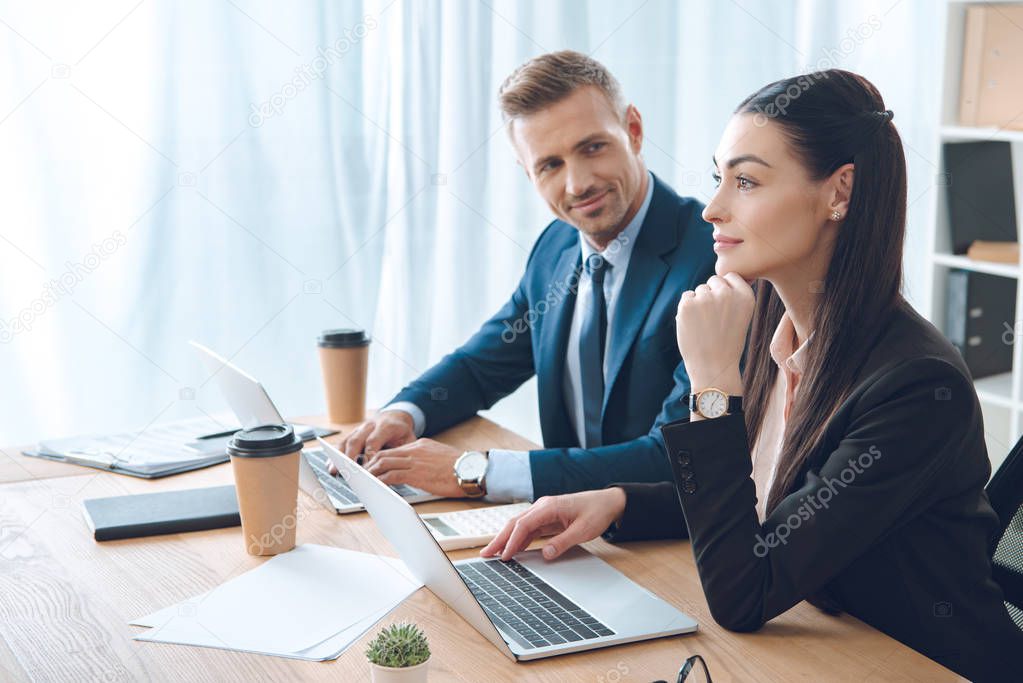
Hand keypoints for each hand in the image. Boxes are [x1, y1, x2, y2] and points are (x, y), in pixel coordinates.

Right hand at [328, 410, 415, 473]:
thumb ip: (401, 452)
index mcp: (386, 426)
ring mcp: (360, 429)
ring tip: (334, 471)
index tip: (366, 470)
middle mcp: (370, 425)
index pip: (374, 440)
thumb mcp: (409, 441)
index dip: (368, 455)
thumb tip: (394, 470)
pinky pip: (342, 443)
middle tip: (348, 472)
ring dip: (339, 457)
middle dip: (351, 457)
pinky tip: (331, 465)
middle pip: (357, 440)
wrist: (397, 417)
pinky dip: (335, 454)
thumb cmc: (403, 433)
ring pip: (347, 441)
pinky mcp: (353, 433)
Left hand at [362, 438, 466, 497]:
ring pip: (384, 463)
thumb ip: (425, 459)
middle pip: (384, 454)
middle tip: (361, 475)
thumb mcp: (440, 456)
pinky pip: (391, 475)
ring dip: (371, 473)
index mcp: (420, 445)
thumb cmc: (460, 467)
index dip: (379, 458)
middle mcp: (414, 450)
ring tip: (364, 482)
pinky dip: (380, 481)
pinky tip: (375, 487)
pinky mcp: (416, 474)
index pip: (393, 450)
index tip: (372, 466)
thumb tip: (417, 468)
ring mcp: (414, 461)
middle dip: (370, 465)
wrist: (471, 470)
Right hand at [479, 488, 626, 560]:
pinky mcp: (546, 518)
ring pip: (518, 526)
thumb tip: (546, 554)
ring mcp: (543, 512)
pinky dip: (517, 539)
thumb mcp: (583, 530)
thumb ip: (563, 542)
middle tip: (485, 554)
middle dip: (499, 539)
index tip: (504, 555)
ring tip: (493, 554)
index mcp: (549, 507)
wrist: (607, 502)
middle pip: (515, 523)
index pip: (524, 524)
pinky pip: (528, 529)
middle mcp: (542, 507)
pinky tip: (511, 549)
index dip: (512, 541)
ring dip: (505, 539)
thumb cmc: (596, 512)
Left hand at [676, 272, 752, 395]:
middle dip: (712, 295)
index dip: (726, 290)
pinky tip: (694, 325)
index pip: (731, 276)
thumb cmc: (727, 343)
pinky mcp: (688, 304)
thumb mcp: (742, 316)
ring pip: (699, 290)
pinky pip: (686, 296)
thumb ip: (734, 296)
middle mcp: (727, 293)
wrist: (713, 367)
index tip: (726, 307)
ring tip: (705, 325)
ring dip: (699, 303)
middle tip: (714, 320)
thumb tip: (720, 278)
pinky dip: (687, 309)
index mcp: (746, 296)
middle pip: (714, 281)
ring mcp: (706, 298)